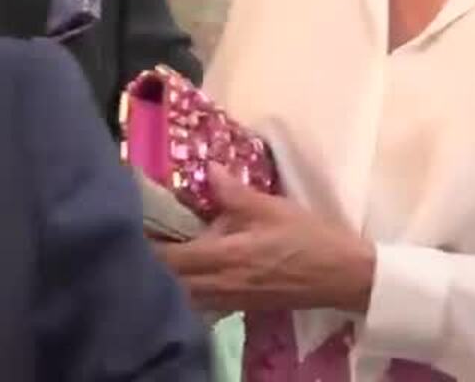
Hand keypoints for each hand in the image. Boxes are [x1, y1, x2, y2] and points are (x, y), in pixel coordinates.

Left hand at [157, 164, 375, 314]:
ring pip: (182, 294)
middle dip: (151, 262)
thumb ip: (234, 192)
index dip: (146, 246)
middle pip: (169, 281)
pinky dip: (185, 288)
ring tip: (160, 252)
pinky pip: (199, 300)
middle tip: (141, 236)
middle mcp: (219, 284)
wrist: (340, 275)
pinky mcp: (237, 306)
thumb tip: (206, 168)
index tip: (134, 224)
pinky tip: (189, 272)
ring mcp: (227, 299)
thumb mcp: (273, 208)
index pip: (170, 259)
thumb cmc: (309, 238)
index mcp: (224, 257)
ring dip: (168, 276)